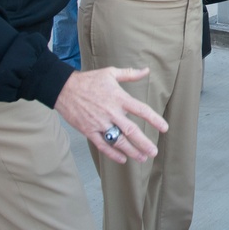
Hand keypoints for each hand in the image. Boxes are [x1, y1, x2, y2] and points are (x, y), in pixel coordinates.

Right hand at [54, 67, 168, 164]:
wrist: (64, 89)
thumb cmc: (89, 80)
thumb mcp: (110, 72)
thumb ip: (130, 74)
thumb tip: (146, 70)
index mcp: (119, 98)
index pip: (141, 110)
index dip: (154, 119)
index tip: (164, 128)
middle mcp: (111, 112)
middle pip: (131, 131)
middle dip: (144, 143)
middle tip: (154, 152)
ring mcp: (99, 123)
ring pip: (118, 141)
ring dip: (131, 151)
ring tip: (142, 158)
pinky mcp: (89, 131)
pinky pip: (102, 145)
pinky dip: (112, 154)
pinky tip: (122, 159)